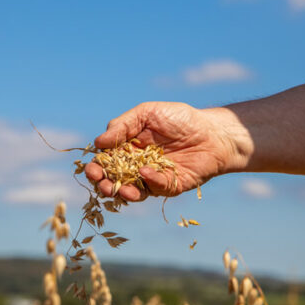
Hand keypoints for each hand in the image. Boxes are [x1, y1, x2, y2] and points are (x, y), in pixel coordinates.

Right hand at [85, 102, 248, 200]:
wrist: (213, 132)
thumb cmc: (181, 119)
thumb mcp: (148, 112)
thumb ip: (123, 125)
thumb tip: (98, 143)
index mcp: (129, 146)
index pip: (105, 160)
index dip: (96, 166)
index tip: (91, 169)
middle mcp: (137, 164)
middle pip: (114, 179)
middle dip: (103, 183)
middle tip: (101, 182)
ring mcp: (153, 177)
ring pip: (131, 191)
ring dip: (122, 192)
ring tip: (119, 189)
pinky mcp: (169, 186)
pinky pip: (156, 189)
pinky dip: (150, 183)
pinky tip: (147, 173)